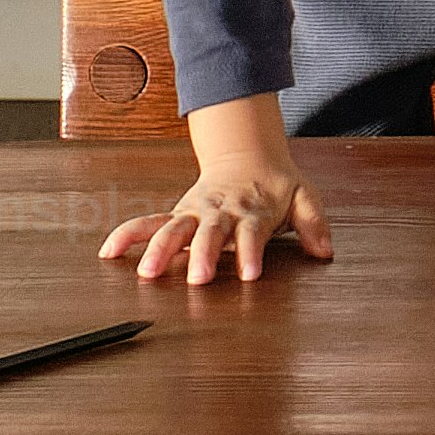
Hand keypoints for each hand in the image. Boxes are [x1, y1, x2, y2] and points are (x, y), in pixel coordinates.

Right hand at [93, 160, 326, 285]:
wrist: (248, 154)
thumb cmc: (276, 184)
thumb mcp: (304, 197)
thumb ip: (314, 224)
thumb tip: (326, 250)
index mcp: (252, 211)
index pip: (252, 234)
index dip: (252, 254)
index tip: (251, 275)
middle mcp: (220, 212)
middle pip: (210, 235)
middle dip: (203, 256)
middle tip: (198, 280)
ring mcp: (195, 212)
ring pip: (174, 229)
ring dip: (160, 250)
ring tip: (147, 273)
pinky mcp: (177, 214)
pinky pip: (148, 223)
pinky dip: (128, 234)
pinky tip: (108, 252)